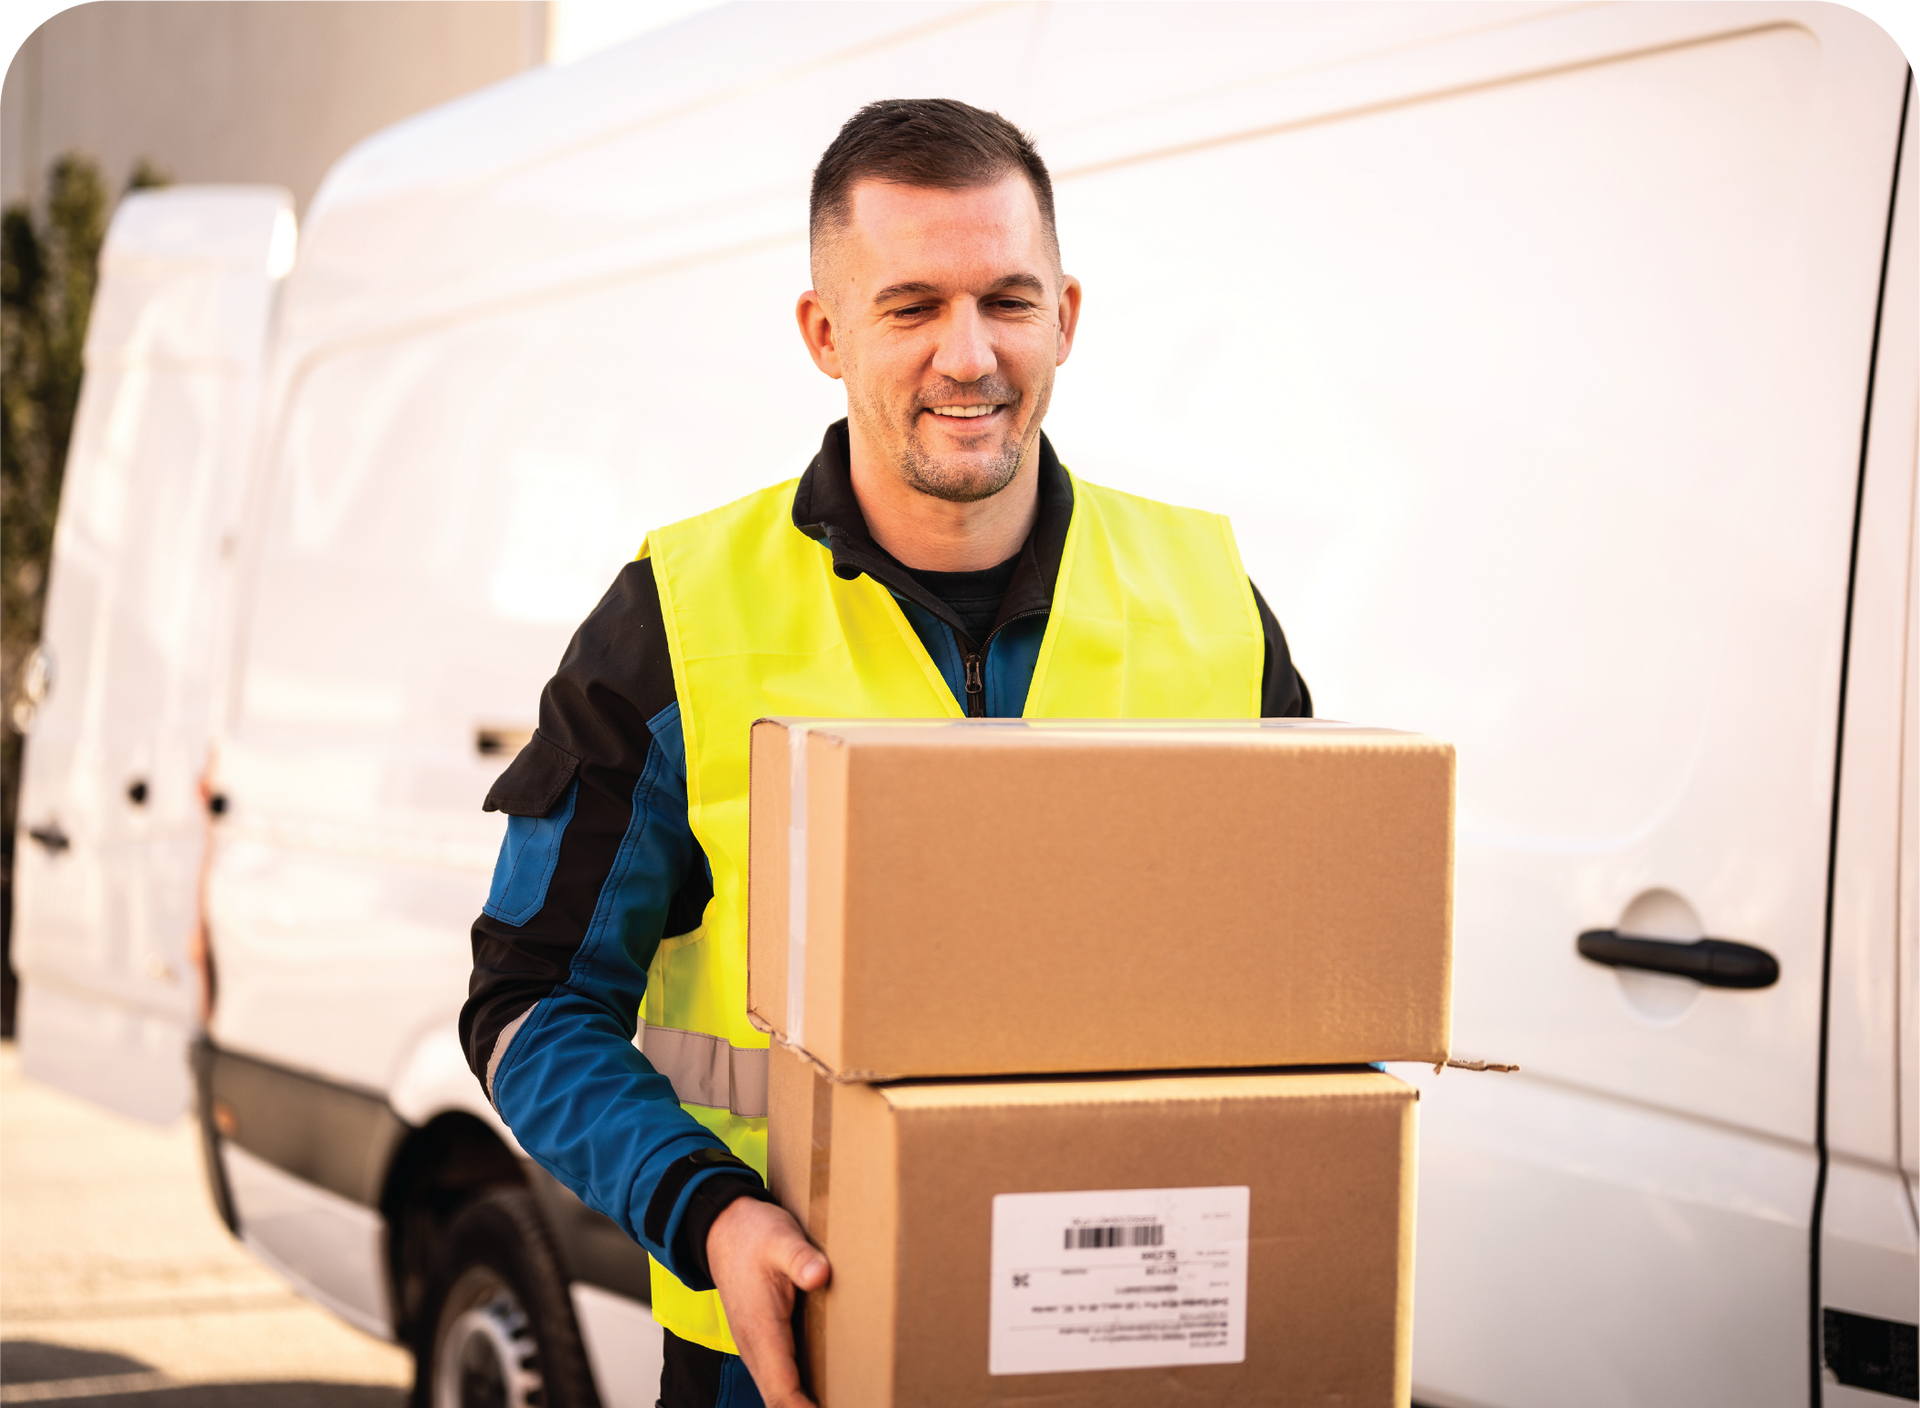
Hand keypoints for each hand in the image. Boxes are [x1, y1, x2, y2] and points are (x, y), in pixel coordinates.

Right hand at [707, 1196, 829, 1407]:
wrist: (723, 1228)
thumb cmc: (753, 1235)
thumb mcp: (780, 1238)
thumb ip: (799, 1258)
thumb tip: (820, 1275)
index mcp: (761, 1329)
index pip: (782, 1390)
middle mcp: (754, 1346)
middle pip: (778, 1400)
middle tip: (853, 1403)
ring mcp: (755, 1347)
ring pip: (777, 1392)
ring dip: (802, 1404)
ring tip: (843, 1399)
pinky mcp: (761, 1342)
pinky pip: (777, 1379)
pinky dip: (797, 1392)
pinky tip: (823, 1391)